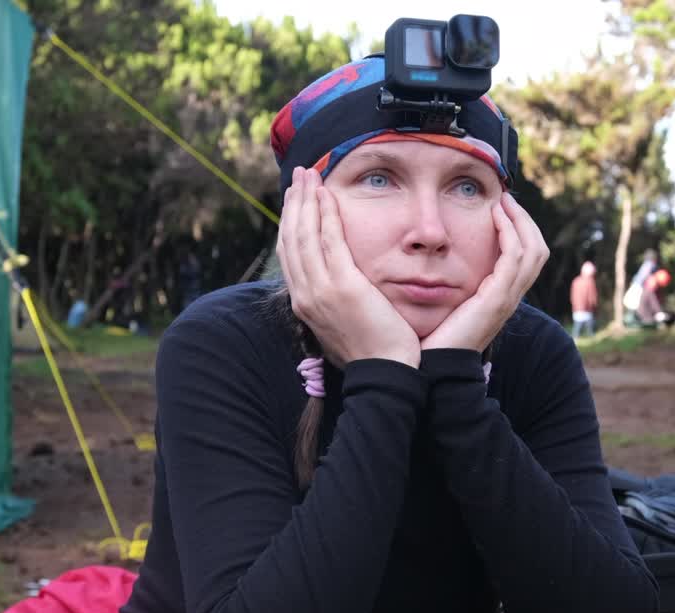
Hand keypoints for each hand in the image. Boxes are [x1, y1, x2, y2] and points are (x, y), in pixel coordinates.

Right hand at [277, 167, 420, 367]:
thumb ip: (337, 302)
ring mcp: (320, 290)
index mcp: (305, 305)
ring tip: (309, 175)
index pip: (290, 255)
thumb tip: (338, 290)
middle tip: (299, 176)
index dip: (291, 224)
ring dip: (305, 200)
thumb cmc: (373, 353)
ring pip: (304, 235)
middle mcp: (305, 295)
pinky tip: (327, 194)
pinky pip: (329, 240)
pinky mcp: (341, 286)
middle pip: (291, 239)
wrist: (384, 375)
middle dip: (294, 204)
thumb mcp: (345, 325)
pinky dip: (325, 214)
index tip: (296, 201)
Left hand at [420, 194, 549, 351]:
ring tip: (504, 202)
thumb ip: (453, 286)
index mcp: (501, 297)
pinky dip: (509, 233)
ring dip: (520, 221)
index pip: (526, 257)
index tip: (501, 208)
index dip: (520, 230)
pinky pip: (513, 258)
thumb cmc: (435, 338)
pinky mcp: (497, 300)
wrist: (435, 367)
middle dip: (525, 221)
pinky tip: (495, 216)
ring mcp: (507, 299)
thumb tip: (436, 264)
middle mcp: (510, 297)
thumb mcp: (449, 304)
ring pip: (532, 251)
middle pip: (538, 250)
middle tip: (507, 199)